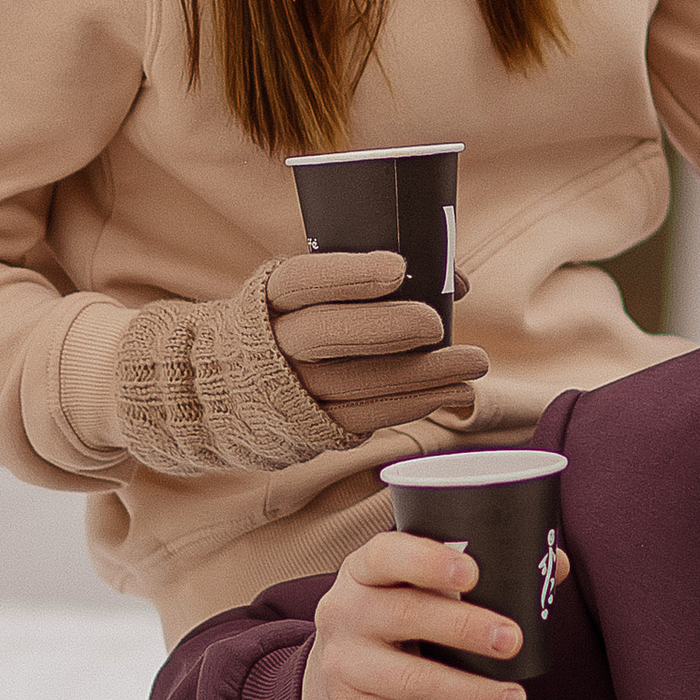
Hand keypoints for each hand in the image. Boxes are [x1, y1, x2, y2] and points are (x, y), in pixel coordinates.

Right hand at [267, 249, 487, 440]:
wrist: (228, 386)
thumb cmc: (292, 324)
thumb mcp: (308, 292)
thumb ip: (368, 280)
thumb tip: (455, 281)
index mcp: (267, 299)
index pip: (300, 281)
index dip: (346, 275)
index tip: (396, 268)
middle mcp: (272, 346)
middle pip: (324, 334)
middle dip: (386, 328)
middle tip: (436, 324)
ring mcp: (287, 393)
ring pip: (353, 382)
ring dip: (419, 375)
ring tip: (472, 363)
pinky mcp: (308, 430)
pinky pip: (362, 420)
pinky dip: (409, 405)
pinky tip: (447, 393)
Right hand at [299, 527, 529, 699]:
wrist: (331, 688)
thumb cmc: (396, 626)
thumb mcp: (417, 592)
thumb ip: (481, 575)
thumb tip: (558, 565)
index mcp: (364, 571)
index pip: (385, 554)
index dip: (427, 560)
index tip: (473, 573)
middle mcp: (344, 612)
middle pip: (403, 615)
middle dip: (465, 628)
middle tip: (514, 640)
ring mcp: (342, 666)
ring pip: (411, 680)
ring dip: (471, 692)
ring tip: (516, 698)